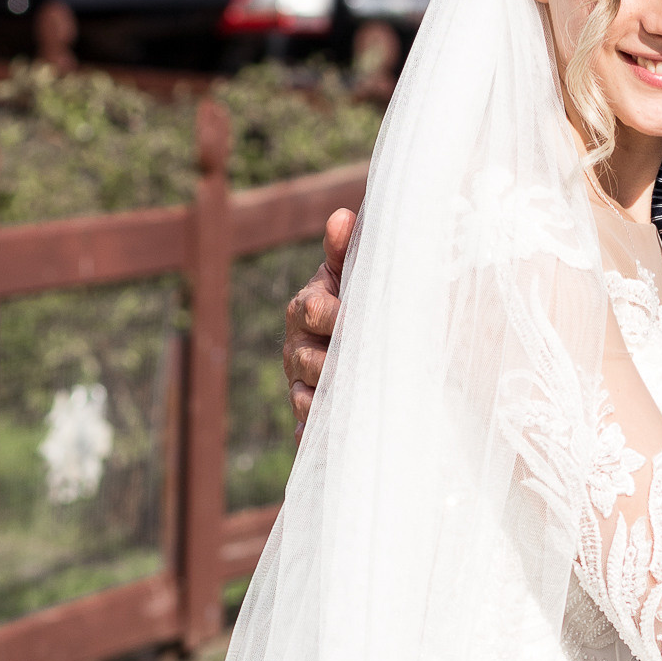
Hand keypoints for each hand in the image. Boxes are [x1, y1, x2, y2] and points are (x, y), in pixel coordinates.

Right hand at [282, 207, 354, 430]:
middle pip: (309, 361)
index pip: (314, 312)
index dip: (335, 317)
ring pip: (307, 398)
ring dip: (327, 405)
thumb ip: (346, 250)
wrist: (358, 339)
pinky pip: (308, 428)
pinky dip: (315, 436)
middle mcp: (297, 347)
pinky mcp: (309, 411)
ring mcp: (300, 382)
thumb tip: (343, 216)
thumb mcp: (352, 273)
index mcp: (306, 308)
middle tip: (364, 371)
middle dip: (333, 366)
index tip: (357, 319)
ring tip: (354, 410)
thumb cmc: (357, 298)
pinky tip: (331, 444)